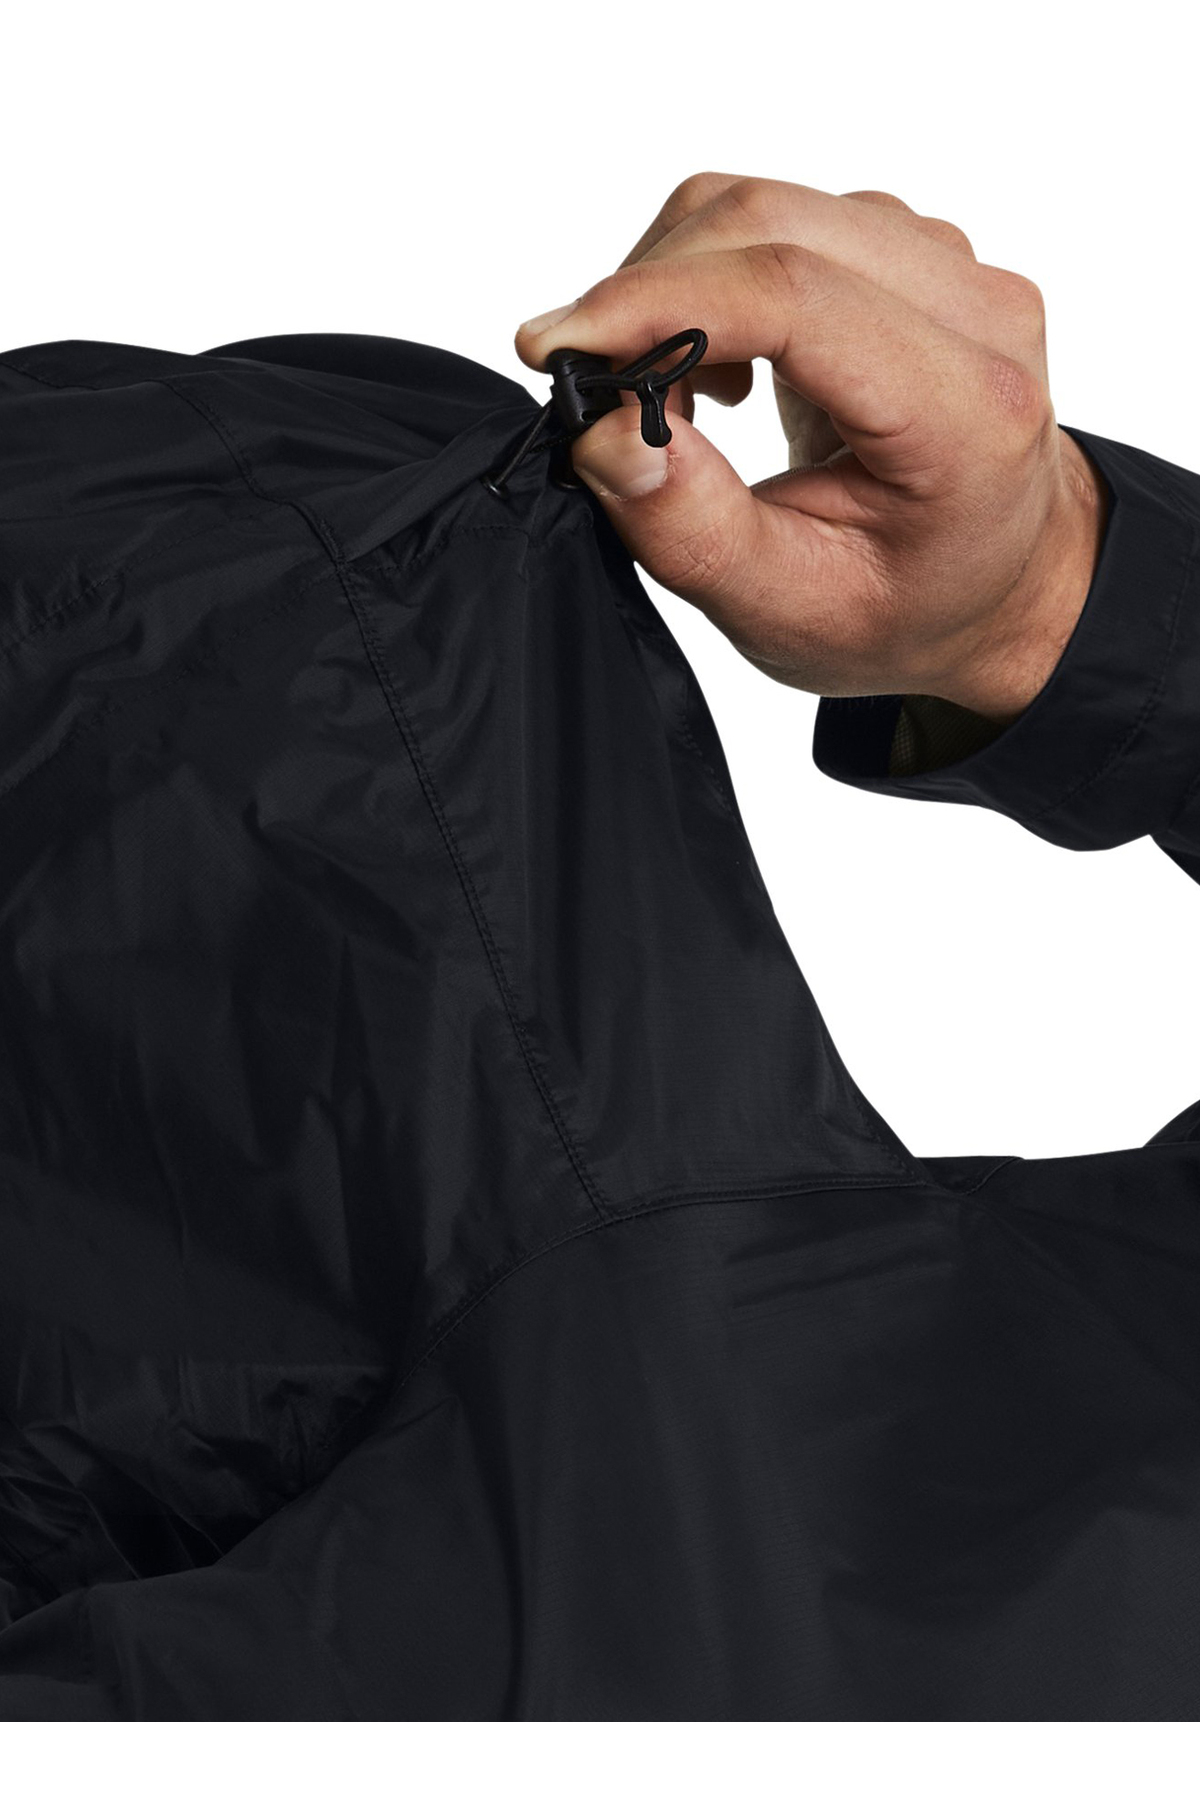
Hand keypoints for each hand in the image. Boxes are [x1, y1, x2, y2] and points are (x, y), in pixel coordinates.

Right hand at [515, 175, 1108, 721]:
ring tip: (671, 401)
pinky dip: (708, 281)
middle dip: (646, 291)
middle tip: (594, 387)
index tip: (556, 348)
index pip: (797, 295)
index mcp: (968, 412)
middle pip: (770, 223)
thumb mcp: (789, 610)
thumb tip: (601, 432)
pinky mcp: (909, 248)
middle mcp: (977, 312)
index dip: (657, 305)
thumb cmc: (906, 607)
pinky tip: (719, 373)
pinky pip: (780, 219)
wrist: (997, 581)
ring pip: (764, 207)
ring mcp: (949, 264)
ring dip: (674, 287)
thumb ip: (692, 531)